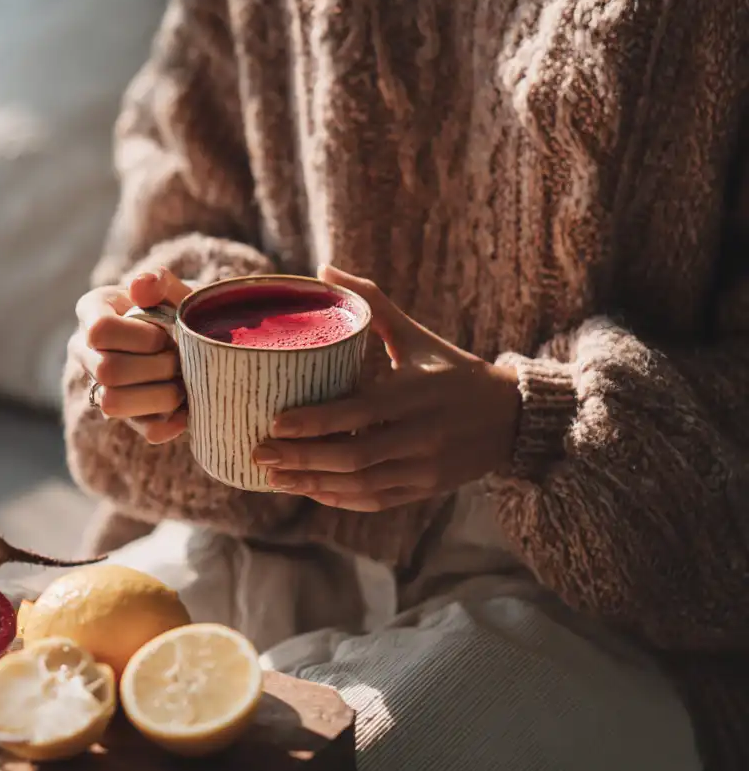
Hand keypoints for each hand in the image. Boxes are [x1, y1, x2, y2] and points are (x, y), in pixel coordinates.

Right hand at [69, 267, 191, 444]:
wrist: (189, 335)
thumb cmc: (175, 306)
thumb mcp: (171, 288)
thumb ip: (160, 282)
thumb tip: (143, 285)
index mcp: (93, 312)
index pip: (100, 331)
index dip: (139, 337)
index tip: (163, 333)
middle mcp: (86, 351)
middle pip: (106, 371)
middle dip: (153, 367)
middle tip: (178, 359)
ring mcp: (101, 387)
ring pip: (113, 404)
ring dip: (159, 395)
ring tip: (182, 381)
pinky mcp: (128, 417)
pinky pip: (143, 431)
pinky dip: (169, 424)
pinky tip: (187, 411)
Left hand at [252, 266, 520, 511]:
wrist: (511, 417)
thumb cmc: (453, 370)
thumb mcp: (417, 337)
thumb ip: (373, 304)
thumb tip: (325, 269)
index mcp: (414, 394)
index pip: (357, 413)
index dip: (314, 422)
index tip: (275, 422)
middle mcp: (420, 435)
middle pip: (353, 456)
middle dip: (302, 459)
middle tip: (259, 453)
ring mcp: (424, 468)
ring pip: (361, 485)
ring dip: (314, 484)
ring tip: (274, 478)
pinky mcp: (426, 490)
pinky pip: (377, 501)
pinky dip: (341, 499)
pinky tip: (312, 491)